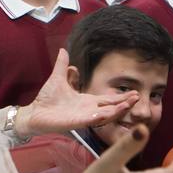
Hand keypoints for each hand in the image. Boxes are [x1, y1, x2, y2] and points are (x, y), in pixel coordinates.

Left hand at [16, 50, 137, 136]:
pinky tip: (114, 111)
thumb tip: (63, 50)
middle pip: (111, 108)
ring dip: (119, 110)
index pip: (107, 100)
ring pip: (107, 115)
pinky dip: (104, 116)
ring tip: (131, 103)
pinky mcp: (78, 122)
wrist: (34, 113)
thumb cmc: (46, 99)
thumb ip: (62, 66)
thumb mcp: (57, 78)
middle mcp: (88, 110)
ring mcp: (84, 117)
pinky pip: (94, 120)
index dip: (120, 97)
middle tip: (138, 97)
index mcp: (86, 101)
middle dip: (125, 103)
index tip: (134, 92)